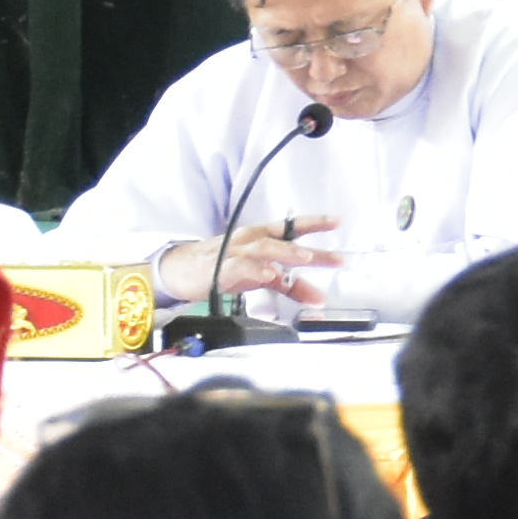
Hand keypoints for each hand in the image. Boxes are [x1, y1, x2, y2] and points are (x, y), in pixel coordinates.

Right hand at [168, 227, 340, 304]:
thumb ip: (291, 285)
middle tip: (336, 258)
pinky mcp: (219, 268)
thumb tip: (318, 296)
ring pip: (263, 247)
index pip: (291, 227)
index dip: (314, 223)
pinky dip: (256, 270)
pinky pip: (240, 266)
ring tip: (306, 258)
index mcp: (260, 238)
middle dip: (310, 248)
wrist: (179, 272)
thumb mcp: (262, 276)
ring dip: (286, 252)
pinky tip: (269, 274)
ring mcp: (234, 252)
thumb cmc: (223, 269)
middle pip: (283, 238)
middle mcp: (249, 240)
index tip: (338, 222)